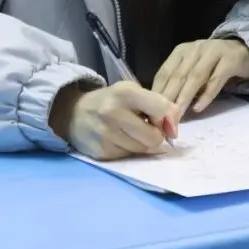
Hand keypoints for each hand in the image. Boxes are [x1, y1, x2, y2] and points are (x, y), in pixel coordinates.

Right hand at [52, 81, 175, 160]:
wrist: (74, 113)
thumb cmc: (111, 101)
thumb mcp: (132, 91)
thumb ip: (158, 104)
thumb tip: (174, 129)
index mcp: (125, 92)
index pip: (161, 109)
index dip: (167, 118)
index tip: (161, 119)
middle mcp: (113, 113)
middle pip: (154, 137)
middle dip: (153, 134)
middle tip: (143, 127)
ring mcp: (105, 135)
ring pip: (142, 150)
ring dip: (140, 143)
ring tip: (127, 131)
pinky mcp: (101, 153)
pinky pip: (128, 157)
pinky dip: (127, 150)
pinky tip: (117, 139)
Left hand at [152, 39, 248, 118]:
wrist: (243, 51)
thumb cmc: (213, 66)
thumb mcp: (192, 70)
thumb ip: (179, 85)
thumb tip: (160, 111)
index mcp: (180, 52)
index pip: (164, 73)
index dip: (156, 95)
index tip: (150, 115)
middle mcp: (194, 49)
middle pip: (178, 76)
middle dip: (168, 99)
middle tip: (160, 121)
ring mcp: (213, 52)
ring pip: (195, 77)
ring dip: (184, 98)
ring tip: (176, 117)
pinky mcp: (230, 60)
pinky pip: (216, 80)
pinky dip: (206, 95)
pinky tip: (198, 108)